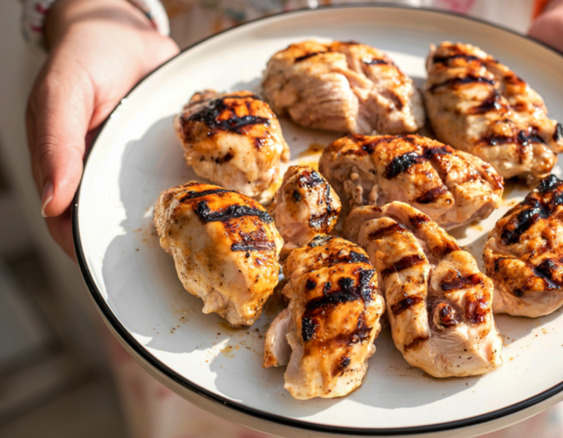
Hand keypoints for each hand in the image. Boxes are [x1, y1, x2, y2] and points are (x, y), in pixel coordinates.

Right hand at [26, 0, 178, 257]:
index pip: (69, 223)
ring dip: (171, 224)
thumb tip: (51, 202)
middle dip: (137, 246)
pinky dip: (195, 192)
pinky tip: (216, 205)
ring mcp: (134, 165)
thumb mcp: (63, 92)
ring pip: (150, 206)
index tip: (114, 272)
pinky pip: (179, 178)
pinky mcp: (166, 153)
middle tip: (169, 264)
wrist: (126, 28)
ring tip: (200, 248)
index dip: (87, 250)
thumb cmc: (85, 55)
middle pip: (114, 223)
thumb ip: (55, 142)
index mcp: (66, 167)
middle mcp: (102, 173)